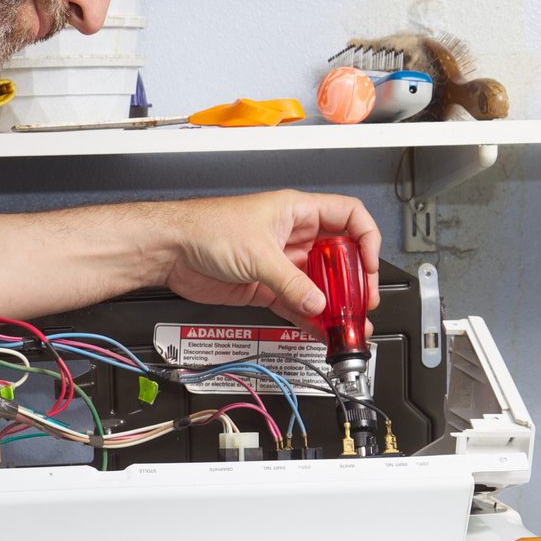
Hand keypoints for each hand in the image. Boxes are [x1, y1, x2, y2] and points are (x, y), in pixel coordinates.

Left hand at [162, 190, 381, 327]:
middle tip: (362, 302)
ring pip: (319, 284)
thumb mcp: (257, 253)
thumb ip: (291, 282)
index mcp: (297, 212)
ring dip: (334, 305)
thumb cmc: (205, 228)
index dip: (366, 239)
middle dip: (354, 281)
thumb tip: (318, 301)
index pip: (349, 217)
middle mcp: (293, 236)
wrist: (171, 249)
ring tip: (347, 324)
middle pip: (338, 257)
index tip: (370, 265)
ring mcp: (281, 262)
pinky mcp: (265, 286)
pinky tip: (320, 329)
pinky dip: (309, 317)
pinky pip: (297, 302)